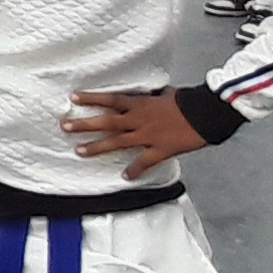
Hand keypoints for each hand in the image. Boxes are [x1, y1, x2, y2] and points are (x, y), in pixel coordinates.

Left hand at [64, 90, 208, 179]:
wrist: (206, 113)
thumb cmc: (188, 101)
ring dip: (97, 147)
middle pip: (107, 122)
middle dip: (85, 124)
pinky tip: (124, 177)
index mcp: (140, 104)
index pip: (111, 100)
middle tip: (65, 126)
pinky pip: (144, 162)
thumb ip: (153, 96)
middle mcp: (140, 120)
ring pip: (118, 142)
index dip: (92, 98)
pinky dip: (135, 170)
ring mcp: (148, 136)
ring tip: (79, 151)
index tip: (73, 98)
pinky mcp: (161, 150)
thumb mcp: (166, 94)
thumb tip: (150, 94)